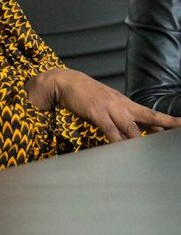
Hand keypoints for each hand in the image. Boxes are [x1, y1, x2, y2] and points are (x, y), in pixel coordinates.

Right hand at [26, 67, 180, 141]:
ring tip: (149, 153)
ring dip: (140, 141)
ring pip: (131, 127)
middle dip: (165, 126)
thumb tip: (131, 131)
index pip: (152, 114)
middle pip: (149, 117)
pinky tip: (122, 148)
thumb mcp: (107, 102)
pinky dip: (117, 140)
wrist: (65, 81)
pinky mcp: (96, 112)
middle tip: (176, 135)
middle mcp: (122, 105)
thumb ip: (119, 116)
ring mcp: (110, 108)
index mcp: (126, 103)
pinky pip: (110, 129)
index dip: (168, 122)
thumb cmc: (85, 94)